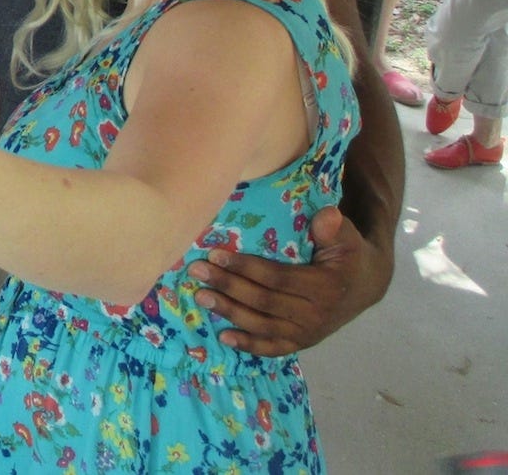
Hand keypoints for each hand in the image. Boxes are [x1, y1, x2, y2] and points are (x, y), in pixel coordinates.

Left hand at [186, 205, 389, 355]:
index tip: (215, 254)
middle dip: (228, 286)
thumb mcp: (347, 238)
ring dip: (229, 312)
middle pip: (263, 302)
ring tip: (200, 296)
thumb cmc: (348, 255)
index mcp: (325, 287)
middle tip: (196, 271)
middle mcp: (315, 315)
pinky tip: (224, 337)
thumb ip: (334, 227)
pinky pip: (272, 348)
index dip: (245, 268)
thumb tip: (326, 215)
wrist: (365, 286)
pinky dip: (249, 345)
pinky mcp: (301, 343)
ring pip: (262, 325)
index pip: (277, 278)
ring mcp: (307, 333)